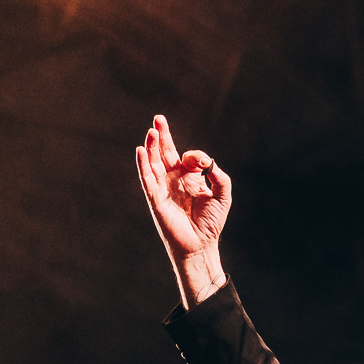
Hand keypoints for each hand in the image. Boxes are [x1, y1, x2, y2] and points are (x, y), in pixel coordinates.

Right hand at [136, 114, 231, 305]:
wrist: (201, 245)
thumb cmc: (211, 222)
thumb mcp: (222, 194)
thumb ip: (218, 175)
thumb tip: (206, 163)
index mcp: (188, 178)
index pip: (187, 157)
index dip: (194, 155)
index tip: (202, 164)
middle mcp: (173, 181)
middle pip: (164, 153)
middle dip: (162, 136)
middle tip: (158, 118)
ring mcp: (163, 189)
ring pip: (153, 163)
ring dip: (151, 147)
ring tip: (151, 131)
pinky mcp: (155, 199)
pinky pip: (147, 179)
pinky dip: (143, 165)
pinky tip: (140, 151)